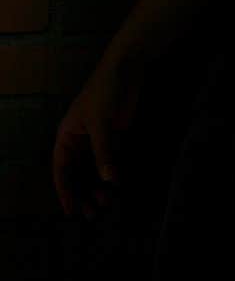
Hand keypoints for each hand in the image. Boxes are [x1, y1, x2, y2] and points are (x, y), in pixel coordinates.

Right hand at [52, 64, 141, 219]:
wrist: (127, 67)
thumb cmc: (105, 90)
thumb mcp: (100, 122)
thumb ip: (104, 151)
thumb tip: (109, 179)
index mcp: (67, 135)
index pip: (62, 169)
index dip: (65, 191)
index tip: (71, 210)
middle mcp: (80, 139)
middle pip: (78, 173)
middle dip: (84, 193)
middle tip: (93, 213)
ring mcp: (98, 138)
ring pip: (95, 169)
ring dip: (99, 186)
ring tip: (107, 203)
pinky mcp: (115, 135)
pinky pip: (111, 159)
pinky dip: (114, 172)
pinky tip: (119, 185)